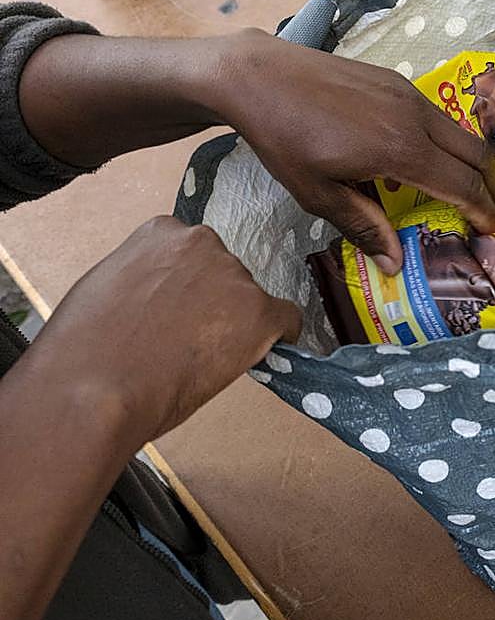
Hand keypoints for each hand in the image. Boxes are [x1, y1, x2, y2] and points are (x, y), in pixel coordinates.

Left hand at [18, 27, 494, 276]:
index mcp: (401, 150)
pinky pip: (435, 116)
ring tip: (455, 187)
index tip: (490, 231)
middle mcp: (416, 118)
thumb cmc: (284, 139)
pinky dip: (443, 141)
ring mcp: (409, 93)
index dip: (481, 211)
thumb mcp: (318, 193)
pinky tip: (416, 158)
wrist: (258, 75)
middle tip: (483, 211)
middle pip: (475, 154)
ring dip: (466, 161)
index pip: (461, 185)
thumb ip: (363, 226)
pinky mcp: (396, 79)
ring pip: (459, 132)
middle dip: (487, 185)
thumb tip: (395, 264)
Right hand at [27, 216, 300, 444]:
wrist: (93, 388)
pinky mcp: (259, 312)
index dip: (186, 287)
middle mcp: (203, 242)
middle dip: (212, 303)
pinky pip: (286, 319)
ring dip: (235, 324)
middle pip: (224, 274)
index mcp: (162, 231)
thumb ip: (145, 276)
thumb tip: (163, 295)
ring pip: (249, 300)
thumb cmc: (84, 349)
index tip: (176, 310)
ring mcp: (234, 276)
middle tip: (185, 340)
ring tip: (197, 360)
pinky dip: (278, 337)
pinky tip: (260, 354)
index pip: (192, 254)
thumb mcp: (107, 286)